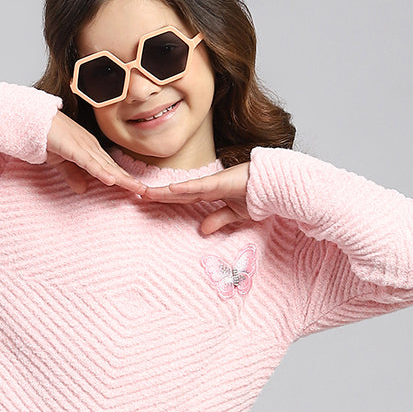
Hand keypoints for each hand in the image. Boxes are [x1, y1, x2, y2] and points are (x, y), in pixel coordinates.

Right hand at [44, 112, 148, 195]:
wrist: (33, 121)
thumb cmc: (47, 137)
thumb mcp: (61, 161)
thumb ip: (72, 174)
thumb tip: (82, 189)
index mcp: (89, 149)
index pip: (109, 167)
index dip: (123, 179)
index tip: (135, 189)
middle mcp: (91, 147)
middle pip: (113, 167)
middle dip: (129, 180)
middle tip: (145, 192)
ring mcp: (83, 146)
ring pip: (106, 166)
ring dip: (122, 179)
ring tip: (136, 189)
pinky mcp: (73, 149)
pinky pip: (89, 163)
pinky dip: (101, 172)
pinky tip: (112, 180)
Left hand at [137, 161, 251, 234]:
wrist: (275, 187)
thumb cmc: (258, 197)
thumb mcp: (234, 214)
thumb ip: (218, 220)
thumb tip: (203, 229)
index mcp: (209, 193)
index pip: (181, 197)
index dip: (165, 198)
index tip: (148, 199)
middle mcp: (207, 186)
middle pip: (176, 192)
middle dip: (157, 194)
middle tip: (137, 194)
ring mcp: (212, 183)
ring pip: (182, 189)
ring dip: (164, 191)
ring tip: (145, 192)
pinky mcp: (220, 182)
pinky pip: (199, 186)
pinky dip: (184, 188)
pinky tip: (169, 189)